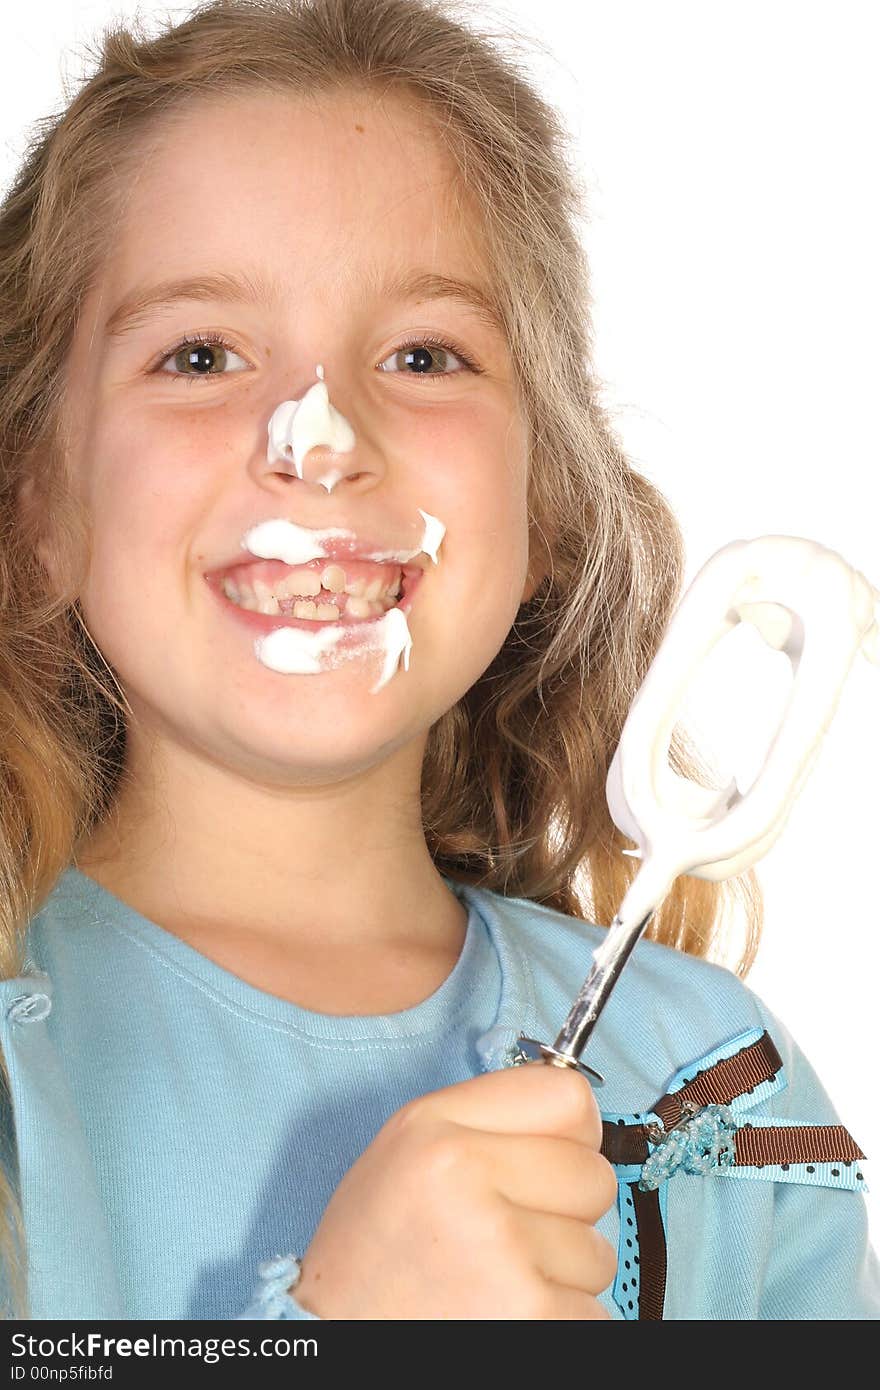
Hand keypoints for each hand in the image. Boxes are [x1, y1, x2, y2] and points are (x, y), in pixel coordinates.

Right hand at [293, 1060, 617, 1318]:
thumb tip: (578, 1114)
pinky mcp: (526, 1308)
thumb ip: (483, 1123)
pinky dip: (561, 1319)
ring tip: (498, 1277)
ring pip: (598, 1250)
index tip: (547, 1162)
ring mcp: (499, 1243)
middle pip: (594, 1175)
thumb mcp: (405, 1154)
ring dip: (563, 1273)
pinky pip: (592, 1310)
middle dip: (567, 1212)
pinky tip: (505, 1312)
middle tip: (511, 1234)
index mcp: (435, 1125)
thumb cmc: (373, 1254)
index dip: (570, 1135)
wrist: (337, 1336)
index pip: (568, 1097)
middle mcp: (465, 1172)